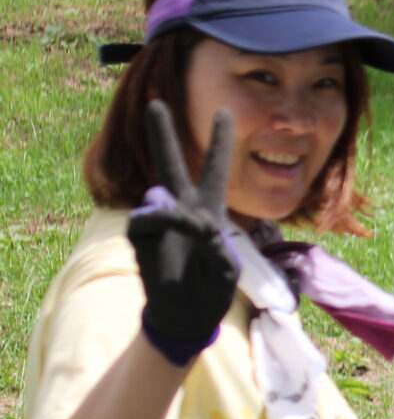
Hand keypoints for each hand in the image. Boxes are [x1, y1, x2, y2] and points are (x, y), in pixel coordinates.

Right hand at [129, 101, 238, 364]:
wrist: (186, 314)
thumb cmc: (210, 290)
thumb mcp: (225, 266)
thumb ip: (210, 238)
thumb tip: (183, 215)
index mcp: (210, 209)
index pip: (215, 169)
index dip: (220, 141)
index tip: (226, 112)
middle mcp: (184, 207)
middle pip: (172, 163)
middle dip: (162, 134)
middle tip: (156, 103)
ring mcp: (160, 219)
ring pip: (160, 196)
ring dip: (178, 218)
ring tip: (195, 235)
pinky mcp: (141, 234)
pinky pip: (146, 220)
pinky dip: (162, 227)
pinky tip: (173, 237)